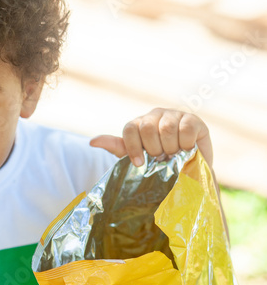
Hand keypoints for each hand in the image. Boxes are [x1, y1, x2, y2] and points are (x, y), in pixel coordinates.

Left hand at [90, 108, 212, 166]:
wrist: (190, 169)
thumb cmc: (160, 163)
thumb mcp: (136, 157)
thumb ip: (116, 148)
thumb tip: (92, 142)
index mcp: (140, 124)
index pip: (129, 128)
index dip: (133, 147)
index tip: (139, 163)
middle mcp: (155, 115)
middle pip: (146, 128)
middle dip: (153, 149)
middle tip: (161, 158)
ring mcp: (174, 115)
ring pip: (166, 128)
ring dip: (170, 148)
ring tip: (174, 155)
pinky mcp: (193, 120)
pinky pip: (185, 129)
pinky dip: (185, 144)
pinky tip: (187, 149)